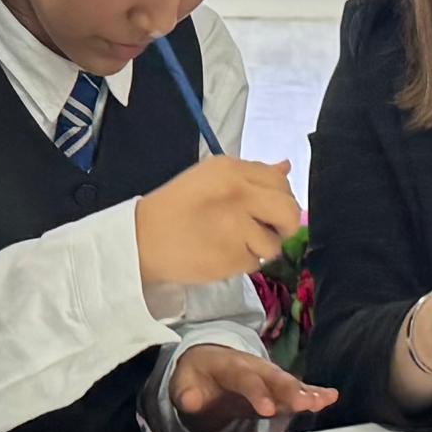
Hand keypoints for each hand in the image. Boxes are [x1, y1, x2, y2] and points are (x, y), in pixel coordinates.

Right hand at [133, 158, 301, 287]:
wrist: (142, 240)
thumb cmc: (176, 207)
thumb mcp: (210, 178)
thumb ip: (251, 174)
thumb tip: (286, 168)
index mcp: (231, 170)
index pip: (280, 181)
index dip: (282, 198)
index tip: (269, 210)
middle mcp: (239, 194)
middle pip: (289, 211)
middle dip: (285, 226)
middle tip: (268, 232)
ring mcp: (237, 227)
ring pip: (274, 243)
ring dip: (260, 248)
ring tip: (234, 244)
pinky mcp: (232, 256)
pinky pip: (255, 263)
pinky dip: (242, 263)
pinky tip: (221, 254)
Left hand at [170, 343, 337, 431]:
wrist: (205, 361)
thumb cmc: (195, 375)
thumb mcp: (183, 381)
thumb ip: (186, 392)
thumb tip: (191, 401)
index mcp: (231, 366)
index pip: (246, 380)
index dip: (257, 393)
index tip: (267, 410)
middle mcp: (255, 368)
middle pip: (274, 378)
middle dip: (290, 390)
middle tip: (306, 404)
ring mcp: (268, 377)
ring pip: (289, 383)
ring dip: (307, 392)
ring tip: (325, 401)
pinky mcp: (276, 388)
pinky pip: (296, 389)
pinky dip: (313, 392)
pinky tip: (331, 397)